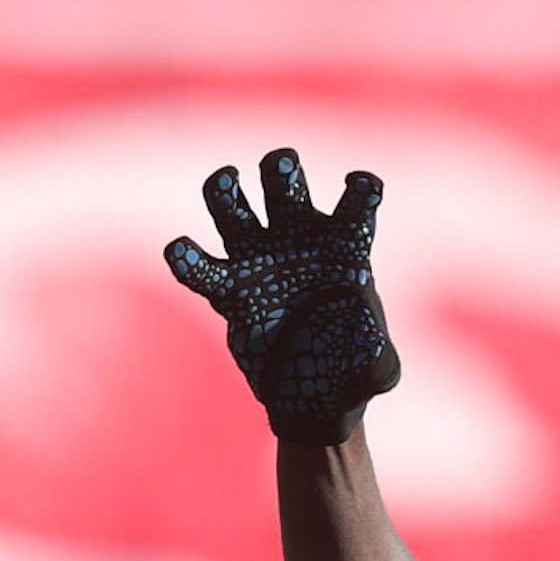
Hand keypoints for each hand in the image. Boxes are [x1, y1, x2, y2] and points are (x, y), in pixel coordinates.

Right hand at [165, 148, 399, 443]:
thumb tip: (367, 349)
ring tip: (229, 181)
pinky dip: (185, 257)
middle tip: (283, 164)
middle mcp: (299, 242)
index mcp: (344, 249)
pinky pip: (199, 267)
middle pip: (285, 187)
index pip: (355, 206)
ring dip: (227, 188)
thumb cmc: (354, 371)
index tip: (360, 184)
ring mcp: (260, 260)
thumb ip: (377, 361)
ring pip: (234, 208)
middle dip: (282, 169)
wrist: (314, 396)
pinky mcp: (230, 290)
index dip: (360, 190)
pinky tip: (182, 252)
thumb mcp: (377, 372)